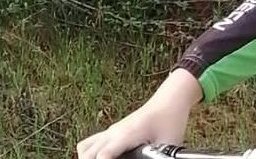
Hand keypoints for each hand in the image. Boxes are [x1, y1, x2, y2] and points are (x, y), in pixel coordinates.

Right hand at [76, 68, 201, 158]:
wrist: (170, 100)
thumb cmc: (171, 120)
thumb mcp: (169, 144)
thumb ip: (160, 157)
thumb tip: (162, 158)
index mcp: (127, 135)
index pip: (103, 155)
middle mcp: (114, 132)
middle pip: (87, 153)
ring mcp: (111, 130)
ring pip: (84, 147)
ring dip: (88, 157)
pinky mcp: (112, 131)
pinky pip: (90, 143)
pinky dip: (90, 153)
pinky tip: (104, 158)